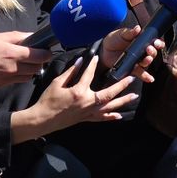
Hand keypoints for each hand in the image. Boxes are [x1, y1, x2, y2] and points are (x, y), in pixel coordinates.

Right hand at [0, 31, 50, 87]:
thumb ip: (17, 37)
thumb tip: (32, 36)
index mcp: (12, 53)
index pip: (40, 56)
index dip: (46, 53)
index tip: (46, 49)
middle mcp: (12, 68)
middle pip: (37, 67)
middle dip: (40, 61)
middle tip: (37, 55)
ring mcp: (7, 78)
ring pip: (29, 76)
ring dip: (31, 70)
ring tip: (25, 62)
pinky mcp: (2, 85)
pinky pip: (18, 81)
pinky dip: (21, 75)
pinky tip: (14, 68)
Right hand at [15, 57, 136, 139]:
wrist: (43, 120)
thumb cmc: (48, 101)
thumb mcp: (57, 84)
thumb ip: (70, 72)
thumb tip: (79, 62)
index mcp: (79, 92)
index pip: (88, 75)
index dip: (92, 65)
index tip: (96, 57)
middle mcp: (87, 103)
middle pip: (108, 94)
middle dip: (121, 86)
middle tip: (131, 78)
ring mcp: (88, 112)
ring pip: (109, 107)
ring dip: (122, 101)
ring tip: (133, 96)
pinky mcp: (86, 119)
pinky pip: (101, 118)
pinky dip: (110, 117)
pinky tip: (118, 115)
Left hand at [98, 26, 163, 82]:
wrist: (105, 50)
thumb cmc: (115, 39)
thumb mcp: (121, 34)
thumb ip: (130, 32)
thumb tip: (138, 28)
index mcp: (142, 41)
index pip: (154, 42)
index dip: (158, 43)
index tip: (156, 42)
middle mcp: (142, 51)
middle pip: (152, 53)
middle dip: (153, 51)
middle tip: (149, 49)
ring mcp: (138, 60)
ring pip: (147, 62)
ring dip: (148, 61)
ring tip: (147, 59)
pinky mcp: (133, 68)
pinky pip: (141, 73)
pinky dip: (146, 76)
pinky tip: (150, 79)